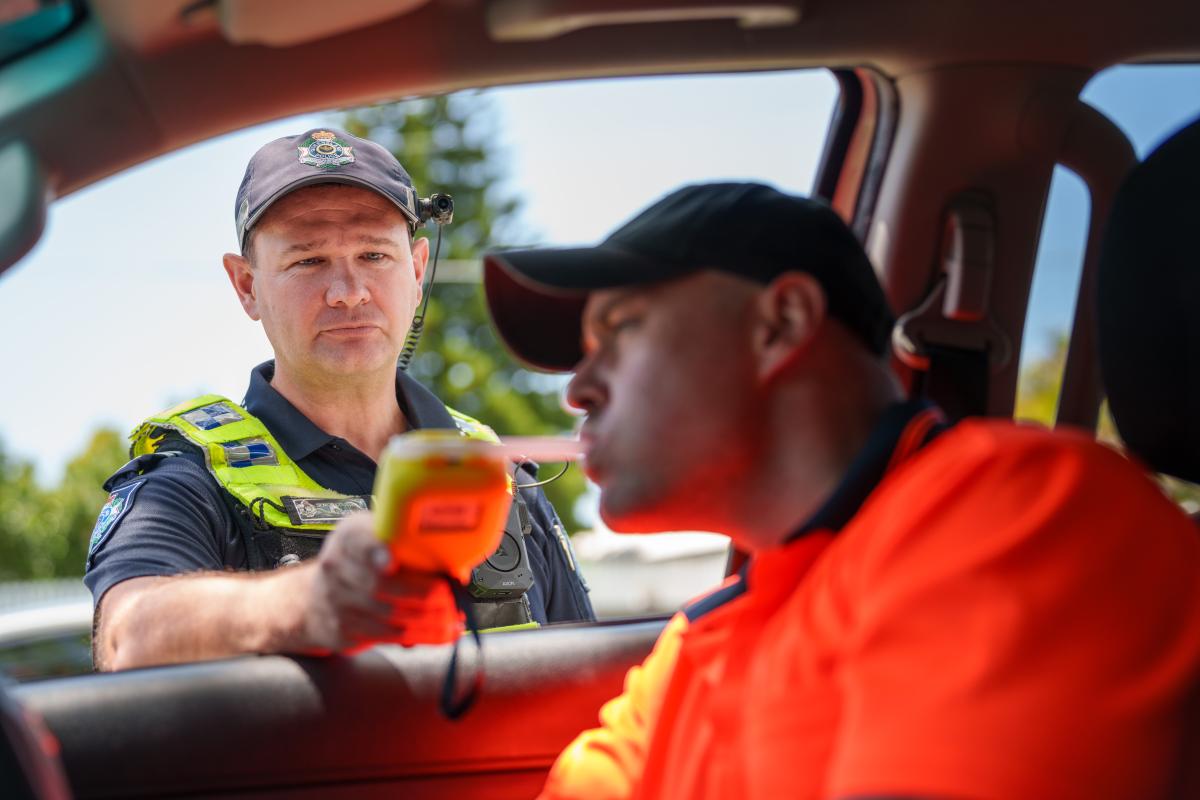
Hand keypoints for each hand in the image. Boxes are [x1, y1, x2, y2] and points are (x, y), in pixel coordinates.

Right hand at [295, 511, 462, 653]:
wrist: (312, 597)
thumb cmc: (360, 563)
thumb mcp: (377, 538)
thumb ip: (407, 544)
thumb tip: (455, 566)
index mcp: (349, 537)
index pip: (359, 541)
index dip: (375, 551)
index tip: (391, 561)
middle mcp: (336, 568)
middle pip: (381, 585)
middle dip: (423, 595)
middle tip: (450, 598)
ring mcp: (336, 602)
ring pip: (388, 615)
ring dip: (428, 620)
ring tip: (453, 620)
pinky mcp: (342, 631)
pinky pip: (387, 636)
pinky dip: (420, 636)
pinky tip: (441, 633)